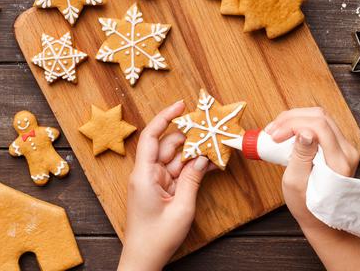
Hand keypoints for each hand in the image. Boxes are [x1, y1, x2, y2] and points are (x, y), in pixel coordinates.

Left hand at [118, 101, 213, 270]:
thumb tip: (202, 157)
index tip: (181, 105)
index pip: (152, 136)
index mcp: (144, 174)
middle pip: (168, 145)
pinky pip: (178, 172)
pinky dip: (192, 167)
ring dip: (194, 152)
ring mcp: (154, 182)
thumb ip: (192, 180)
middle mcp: (147, 174)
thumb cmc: (156, 237)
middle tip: (210, 126)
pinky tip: (210, 163)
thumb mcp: (181, 208)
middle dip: (188, 135)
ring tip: (215, 144)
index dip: (165, 117)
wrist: (144, 259)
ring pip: (176, 159)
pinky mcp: (161, 190)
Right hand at [265, 107, 359, 230]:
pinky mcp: (339, 146)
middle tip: (271, 131)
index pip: (318, 126)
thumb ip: (301, 156)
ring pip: (320, 117)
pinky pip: (321, 125)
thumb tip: (304, 131)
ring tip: (276, 130)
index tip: (274, 136)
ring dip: (295, 118)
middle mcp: (347, 151)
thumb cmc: (307, 206)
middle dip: (291, 118)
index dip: (292, 124)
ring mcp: (346, 148)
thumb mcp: (296, 183)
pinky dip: (301, 123)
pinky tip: (287, 131)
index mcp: (339, 162)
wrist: (323, 220)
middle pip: (320, 116)